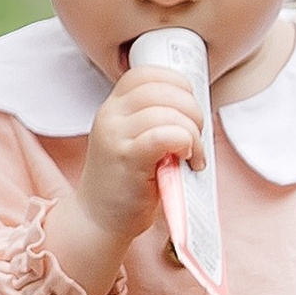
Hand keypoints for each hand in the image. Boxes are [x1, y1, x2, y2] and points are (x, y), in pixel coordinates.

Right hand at [50, 65, 208, 294]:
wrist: (99, 220)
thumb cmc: (125, 183)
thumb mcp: (132, 140)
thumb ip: (152, 118)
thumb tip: (194, 106)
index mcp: (112, 107)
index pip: (145, 73)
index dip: (176, 82)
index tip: (187, 107)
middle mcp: (110, 116)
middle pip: (162, 89)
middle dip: (192, 109)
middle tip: (196, 135)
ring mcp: (116, 136)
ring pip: (168, 112)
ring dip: (193, 132)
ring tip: (193, 154)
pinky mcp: (127, 159)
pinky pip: (166, 135)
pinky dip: (187, 144)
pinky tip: (187, 161)